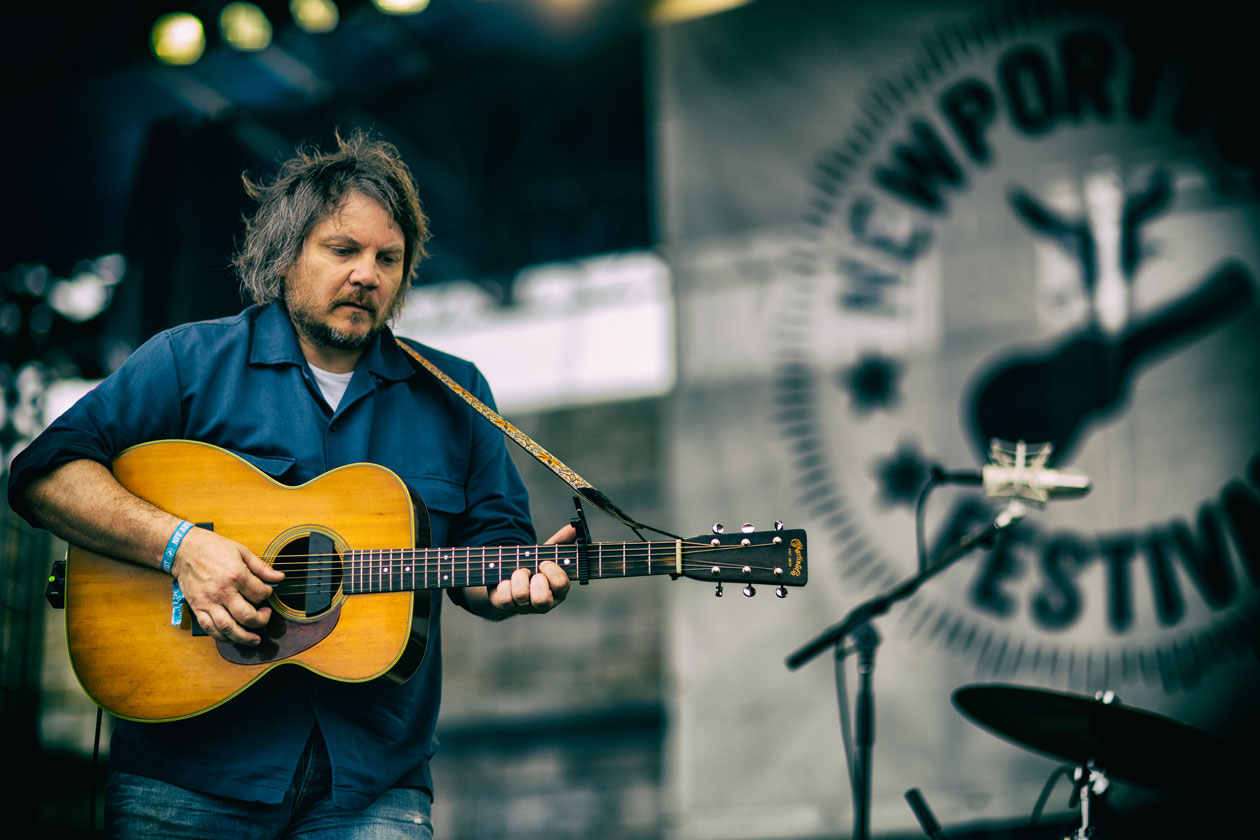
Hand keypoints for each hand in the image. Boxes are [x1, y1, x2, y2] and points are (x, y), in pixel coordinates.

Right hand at [169, 527, 284, 644]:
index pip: (259, 594)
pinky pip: (210, 628)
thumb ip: (261, 567)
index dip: (268, 595)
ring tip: (255, 639)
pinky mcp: (197, 608)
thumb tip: (279, 577)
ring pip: (228, 628)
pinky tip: (232, 637)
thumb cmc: (212, 548)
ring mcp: (209, 602)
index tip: (267, 592)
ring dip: (244, 638)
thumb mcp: (241, 551)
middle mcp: (223, 592)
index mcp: (236, 575)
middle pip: (247, 616)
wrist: (183, 549)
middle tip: (265, 615)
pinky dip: (222, 637)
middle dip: (261, 620)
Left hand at [486, 524, 575, 615]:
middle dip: (534, 580)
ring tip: (518, 573)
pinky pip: (505, 598)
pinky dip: (503, 584)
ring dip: (518, 577)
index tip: (544, 562)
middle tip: (531, 571)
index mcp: (558, 591)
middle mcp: (544, 603)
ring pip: (521, 595)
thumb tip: (573, 528)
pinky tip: (505, 581)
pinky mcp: (507, 607)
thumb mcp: (545, 554)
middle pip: (542, 599)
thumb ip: (560, 542)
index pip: (561, 584)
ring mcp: (525, 607)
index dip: (552, 571)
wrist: (508, 579)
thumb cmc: (532, 567)